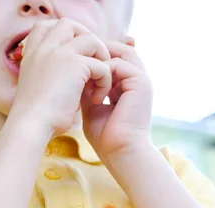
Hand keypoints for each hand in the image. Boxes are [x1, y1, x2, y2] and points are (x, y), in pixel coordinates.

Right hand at [10, 18, 111, 136]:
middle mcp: (43, 48)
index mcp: (32, 54)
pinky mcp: (75, 64)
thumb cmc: (35, 117)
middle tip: (93, 62)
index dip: (62, 35)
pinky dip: (105, 81)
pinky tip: (97, 98)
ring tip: (100, 80)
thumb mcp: (37, 88)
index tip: (72, 53)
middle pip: (68, 24)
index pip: (44, 27)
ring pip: (90, 39)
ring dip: (100, 58)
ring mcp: (59, 53)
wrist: (31, 126)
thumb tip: (73, 76)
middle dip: (85, 38)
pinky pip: (101, 65)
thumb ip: (50, 74)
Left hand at [80, 41, 153, 159]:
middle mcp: (136, 79)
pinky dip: (102, 74)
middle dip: (97, 53)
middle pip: (118, 49)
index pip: (113, 57)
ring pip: (120, 52)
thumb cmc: (105, 137)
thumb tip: (73, 72)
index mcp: (127, 85)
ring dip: (99, 62)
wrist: (120, 152)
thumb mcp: (92, 106)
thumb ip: (87, 88)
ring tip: (84, 78)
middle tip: (77, 63)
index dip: (94, 58)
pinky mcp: (141, 82)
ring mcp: (141, 79)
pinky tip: (94, 94)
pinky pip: (119, 64)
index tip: (74, 67)